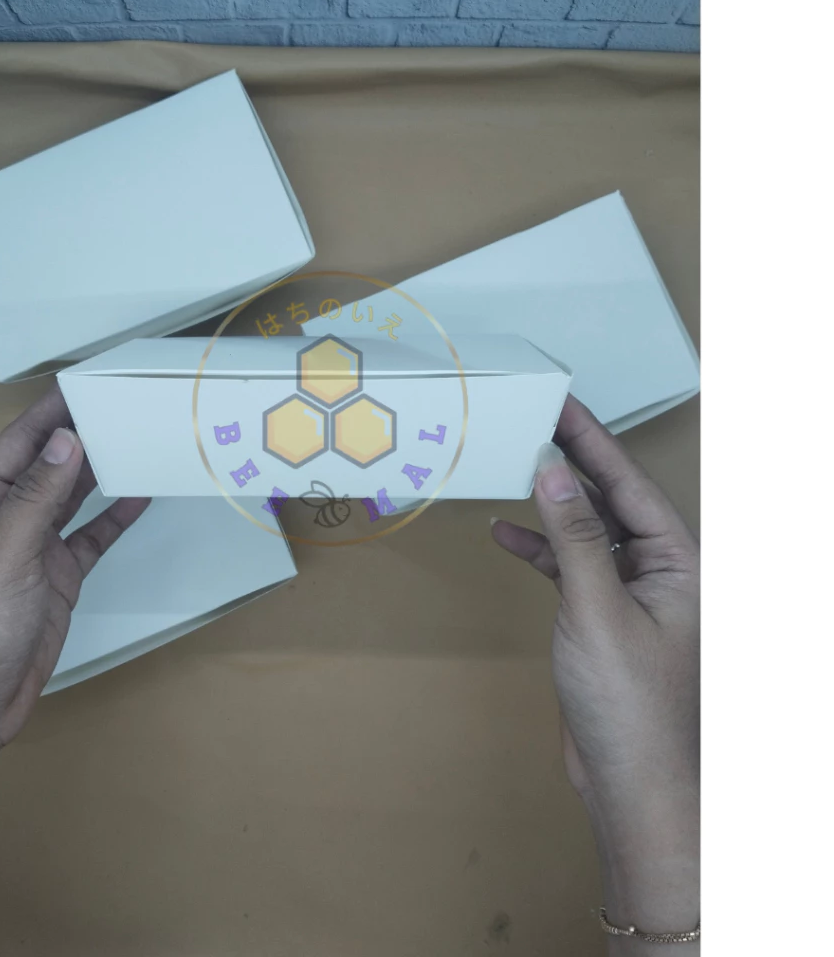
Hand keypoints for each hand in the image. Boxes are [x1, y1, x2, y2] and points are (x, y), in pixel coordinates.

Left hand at [0, 387, 148, 953]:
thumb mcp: (3, 558)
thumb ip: (36, 500)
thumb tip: (64, 443)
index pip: (15, 448)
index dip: (45, 416)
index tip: (81, 386)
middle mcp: (2, 523)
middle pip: (45, 468)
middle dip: (77, 438)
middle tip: (119, 407)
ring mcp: (31, 552)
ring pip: (70, 500)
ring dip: (98, 474)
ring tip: (133, 441)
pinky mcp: (55, 580)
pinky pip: (89, 540)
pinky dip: (113, 520)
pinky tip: (137, 499)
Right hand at [492, 396, 698, 951]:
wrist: (631, 782)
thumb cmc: (630, 702)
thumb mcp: (598, 609)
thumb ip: (576, 538)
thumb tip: (554, 473)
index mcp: (679, 561)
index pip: (630, 484)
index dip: (594, 441)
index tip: (562, 403)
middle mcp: (660, 570)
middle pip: (612, 500)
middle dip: (573, 462)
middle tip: (535, 419)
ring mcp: (631, 594)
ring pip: (588, 531)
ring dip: (551, 504)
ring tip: (515, 466)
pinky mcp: (603, 617)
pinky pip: (570, 568)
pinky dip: (540, 550)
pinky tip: (507, 534)